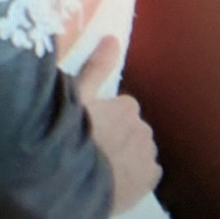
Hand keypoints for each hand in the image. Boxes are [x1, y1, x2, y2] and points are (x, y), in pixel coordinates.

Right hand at [77, 37, 160, 214]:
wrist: (71, 181)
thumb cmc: (69, 134)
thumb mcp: (75, 95)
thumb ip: (96, 67)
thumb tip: (113, 36)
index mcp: (127, 107)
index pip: (122, 107)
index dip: (105, 115)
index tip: (89, 125)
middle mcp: (143, 129)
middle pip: (132, 128)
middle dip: (118, 134)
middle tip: (93, 146)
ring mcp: (149, 157)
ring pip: (140, 149)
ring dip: (127, 153)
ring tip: (102, 165)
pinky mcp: (150, 181)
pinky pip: (147, 172)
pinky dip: (136, 173)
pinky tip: (116, 179)